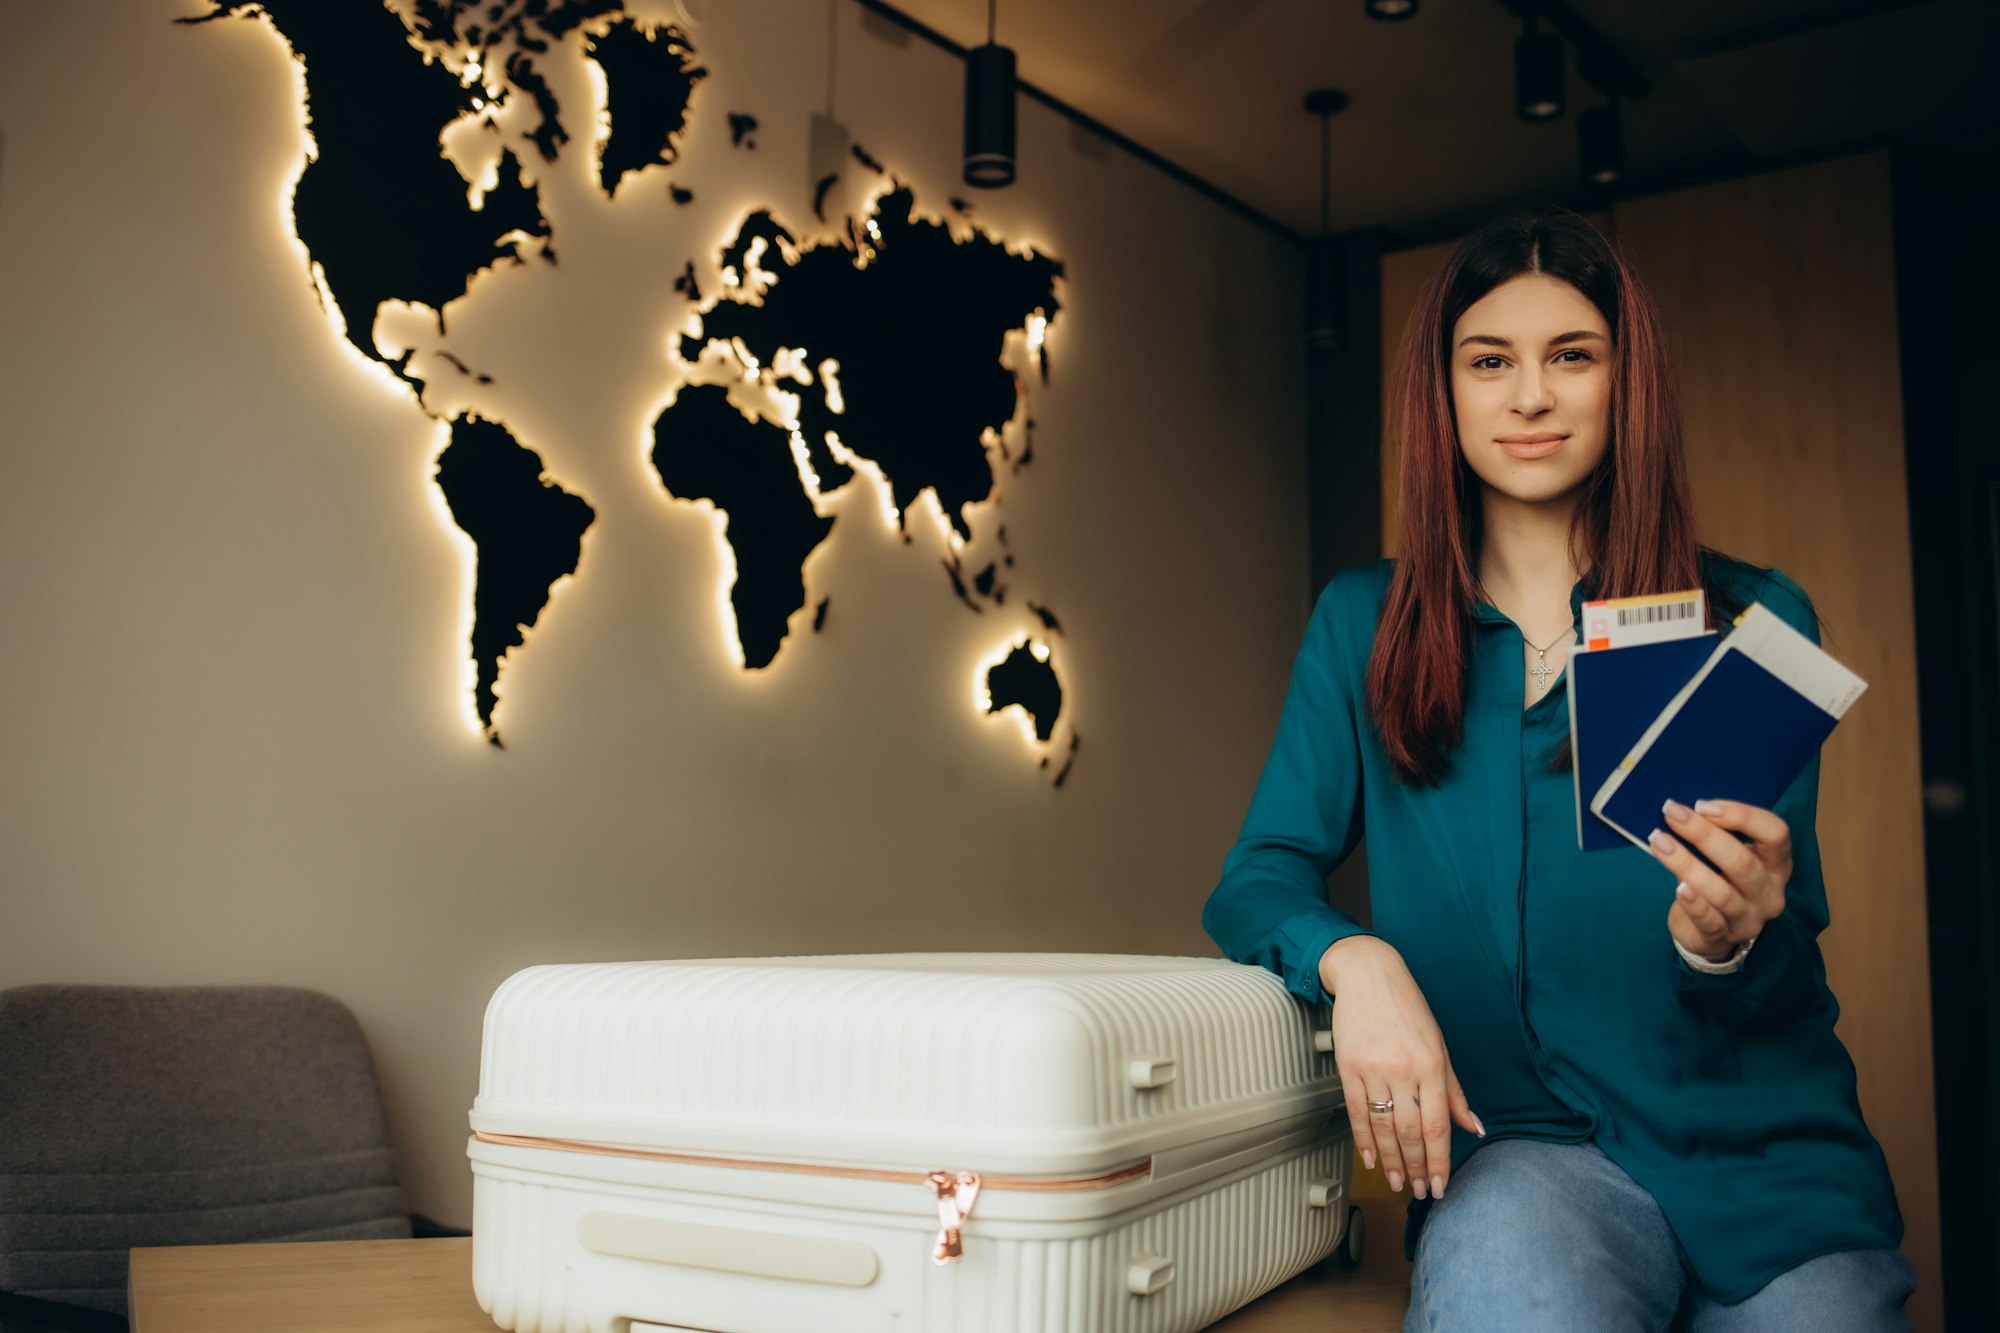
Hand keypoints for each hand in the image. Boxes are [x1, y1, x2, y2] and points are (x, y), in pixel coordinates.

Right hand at [1319, 936, 1484, 1201]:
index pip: (1438, 1125)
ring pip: (1383, 1127)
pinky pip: (1357, 1111)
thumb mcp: (1439, 1046)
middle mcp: (1403, 1069)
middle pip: (1410, 1131)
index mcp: (1431, 1065)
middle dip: (1417, 1167)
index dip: (1439, 1160)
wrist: (1368, 975)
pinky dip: (1363, 1139)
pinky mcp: (1348, 1067)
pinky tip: (1371, 1158)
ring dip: (1391, 1161)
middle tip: (1419, 1191)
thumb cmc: (1407, 1008)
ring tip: (1398, 1183)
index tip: (1440, 1185)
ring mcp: (1373, 1069)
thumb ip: (1454, 1091)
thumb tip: (1473, 1127)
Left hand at [1648, 798, 1792, 962]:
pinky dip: (1694, 903)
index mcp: (1776, 863)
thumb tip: (1681, 806)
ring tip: (1659, 841)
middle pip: (1743, 860)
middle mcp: (1769, 892)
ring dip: (1687, 864)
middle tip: (1671, 813)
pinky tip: (1679, 887)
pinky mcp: (1724, 939)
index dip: (1742, 816)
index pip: (1776, 834)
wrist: (1709, 932)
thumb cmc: (1718, 880)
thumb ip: (1715, 834)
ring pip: (1722, 892)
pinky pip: (1710, 921)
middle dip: (1703, 833)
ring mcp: (1750, 919)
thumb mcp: (1725, 857)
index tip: (1703, 805)